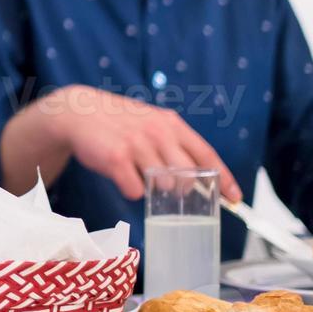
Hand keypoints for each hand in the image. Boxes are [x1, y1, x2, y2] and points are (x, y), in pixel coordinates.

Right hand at [38, 85, 243, 202]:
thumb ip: (174, 144)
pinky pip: (136, 190)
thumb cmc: (118, 122)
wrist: (76, 113)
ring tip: (139, 174)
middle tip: (169, 188)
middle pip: (188, 176)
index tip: (236, 199)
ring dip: (155, 189)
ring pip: (164, 185)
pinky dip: (132, 190)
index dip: (224, 179)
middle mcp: (157, 133)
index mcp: (170, 124)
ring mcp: (137, 145)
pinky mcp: (116, 158)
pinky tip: (122, 176)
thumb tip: (200, 177)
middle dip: (183, 189)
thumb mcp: (150, 122)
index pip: (206, 155)